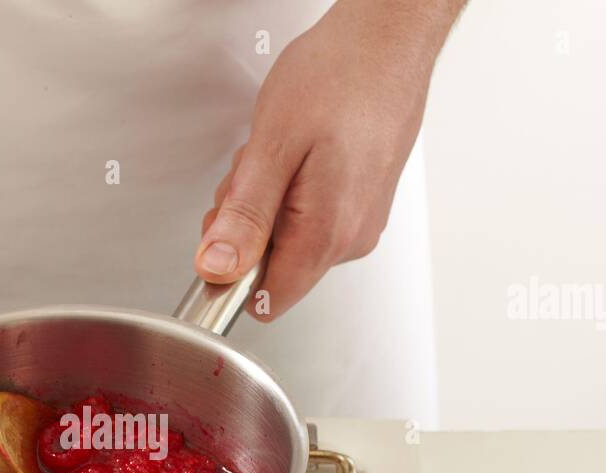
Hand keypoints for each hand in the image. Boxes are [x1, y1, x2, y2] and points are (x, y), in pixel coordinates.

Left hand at [195, 0, 459, 319]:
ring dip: (267, 205)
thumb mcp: (272, 146)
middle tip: (252, 173)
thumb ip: (244, 217)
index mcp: (326, 234)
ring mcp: (360, 223)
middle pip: (273, 269)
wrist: (388, 40)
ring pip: (288, 241)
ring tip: (282, 154)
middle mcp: (350, 239)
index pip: (265, 299)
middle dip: (246, 228)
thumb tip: (217, 269)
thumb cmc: (339, 77)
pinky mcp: (363, 205)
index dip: (230, 272)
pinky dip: (290, 192)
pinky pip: (310, 219)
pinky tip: (300, 154)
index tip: (223, 228)